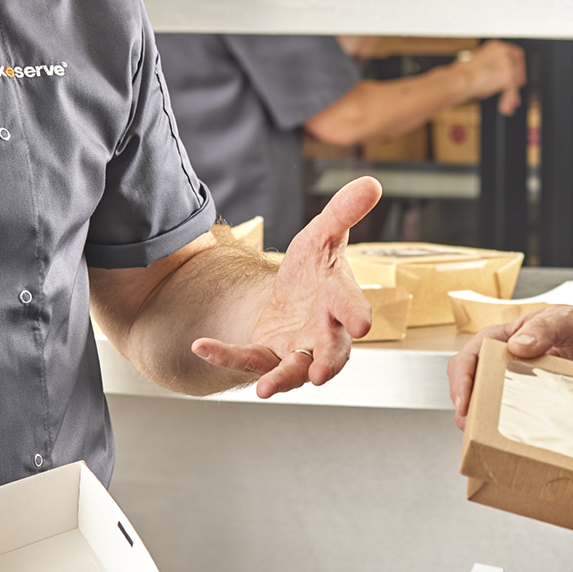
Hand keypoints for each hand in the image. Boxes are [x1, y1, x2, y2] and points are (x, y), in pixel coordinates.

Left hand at [191, 176, 381, 397]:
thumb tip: (371, 182)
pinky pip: (248, 359)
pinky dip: (225, 355)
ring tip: (266, 390)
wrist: (293, 296)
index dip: (356, 315)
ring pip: (293, 369)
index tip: (362, 325)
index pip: (352, 307)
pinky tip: (201, 345)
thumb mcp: (323, 235)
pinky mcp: (268, 355)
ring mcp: (297, 349)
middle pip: (331, 352)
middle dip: (328, 362)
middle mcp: (325, 332)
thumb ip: (343, 212)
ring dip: (282, 379)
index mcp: (340, 301)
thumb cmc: (316, 269)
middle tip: (321, 374)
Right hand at [448, 305, 572, 427]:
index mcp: (502, 337)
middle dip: (464, 406)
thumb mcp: (567, 319)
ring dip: (479, 419)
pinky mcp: (525, 398)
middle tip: (469, 426)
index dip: (461, 380)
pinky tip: (507, 437)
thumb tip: (517, 345)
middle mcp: (500, 360)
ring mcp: (511, 381)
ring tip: (482, 437)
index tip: (464, 402)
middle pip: (469, 383)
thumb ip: (544, 328)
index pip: (468, 357)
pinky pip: (507, 412)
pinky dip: (502, 425)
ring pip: (483, 401)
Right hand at [459, 40, 526, 115]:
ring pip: (514, 81)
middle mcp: (504, 51)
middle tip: (514, 92)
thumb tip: (497, 79)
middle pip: (517, 68)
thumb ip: (492, 68)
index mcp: (496, 46)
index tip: (516, 77)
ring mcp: (508, 63)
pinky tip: (504, 107)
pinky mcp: (508, 76)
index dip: (517, 67)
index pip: (514, 55)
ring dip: (510, 95)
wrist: (459, 80)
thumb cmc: (462, 74)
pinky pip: (512, 90)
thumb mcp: (480, 65)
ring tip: (505, 105)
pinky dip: (508, 100)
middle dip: (517, 82)